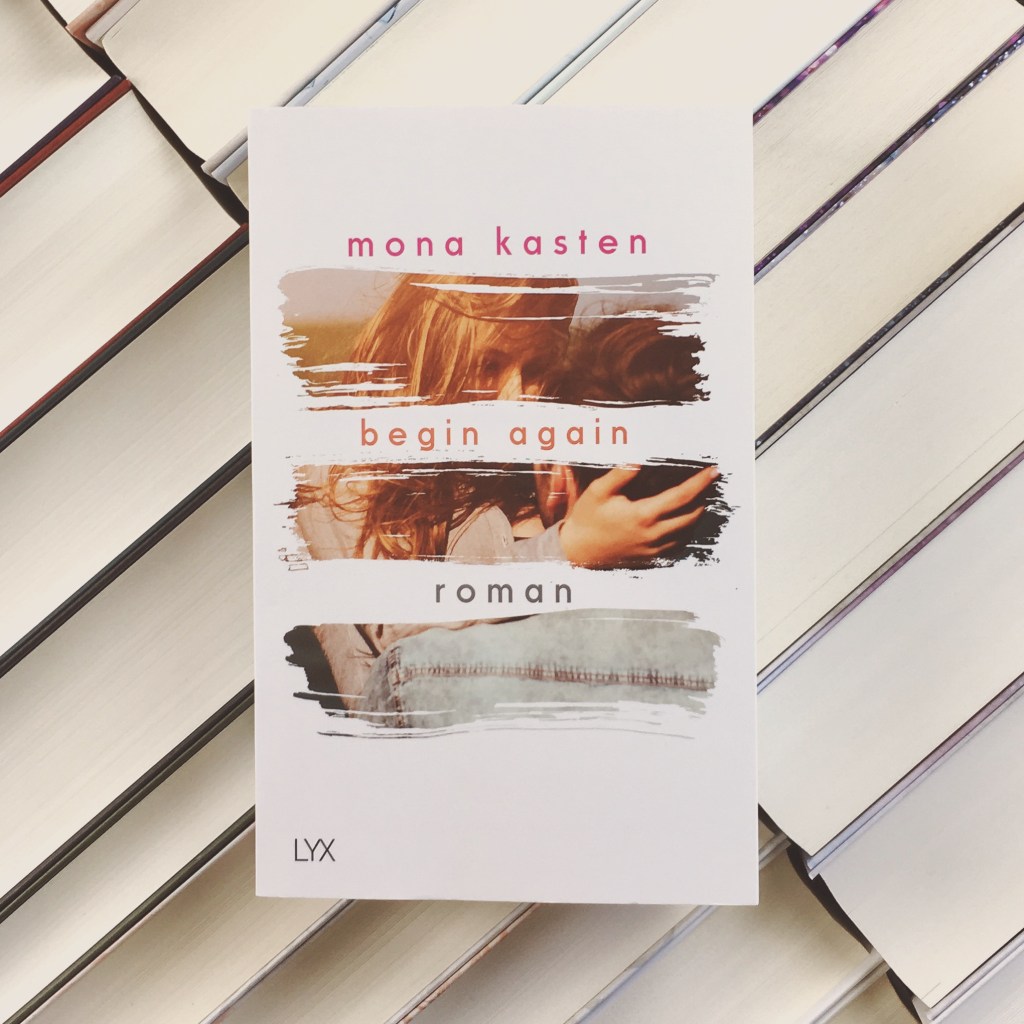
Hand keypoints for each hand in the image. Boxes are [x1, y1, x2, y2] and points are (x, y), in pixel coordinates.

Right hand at [559, 464, 718, 566]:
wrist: (578, 551)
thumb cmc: (587, 518)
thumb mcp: (599, 491)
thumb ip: (621, 474)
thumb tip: (641, 458)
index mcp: (643, 515)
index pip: (682, 496)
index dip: (700, 482)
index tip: (713, 471)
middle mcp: (653, 534)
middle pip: (692, 514)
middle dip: (704, 496)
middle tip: (708, 481)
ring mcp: (654, 549)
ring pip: (688, 531)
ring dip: (697, 513)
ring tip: (699, 497)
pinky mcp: (652, 558)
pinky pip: (678, 544)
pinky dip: (686, 529)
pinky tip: (683, 518)